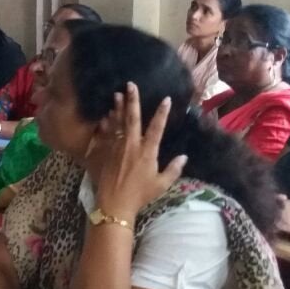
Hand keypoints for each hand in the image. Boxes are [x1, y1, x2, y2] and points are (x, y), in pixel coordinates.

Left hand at [85, 82, 186, 221]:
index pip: (157, 128)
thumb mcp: (162, 184)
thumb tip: (184, 157)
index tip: (166, 99)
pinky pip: (105, 133)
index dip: (162, 113)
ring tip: (116, 94)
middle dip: (133, 100)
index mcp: (147, 152)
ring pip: (117, 122)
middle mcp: (131, 145)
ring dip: (117, 107)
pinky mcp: (105, 152)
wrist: (114, 203)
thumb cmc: (140, 195)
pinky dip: (106, 123)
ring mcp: (116, 147)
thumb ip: (173, 169)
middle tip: (130, 85)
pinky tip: (106, 115)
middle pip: (133, 118)